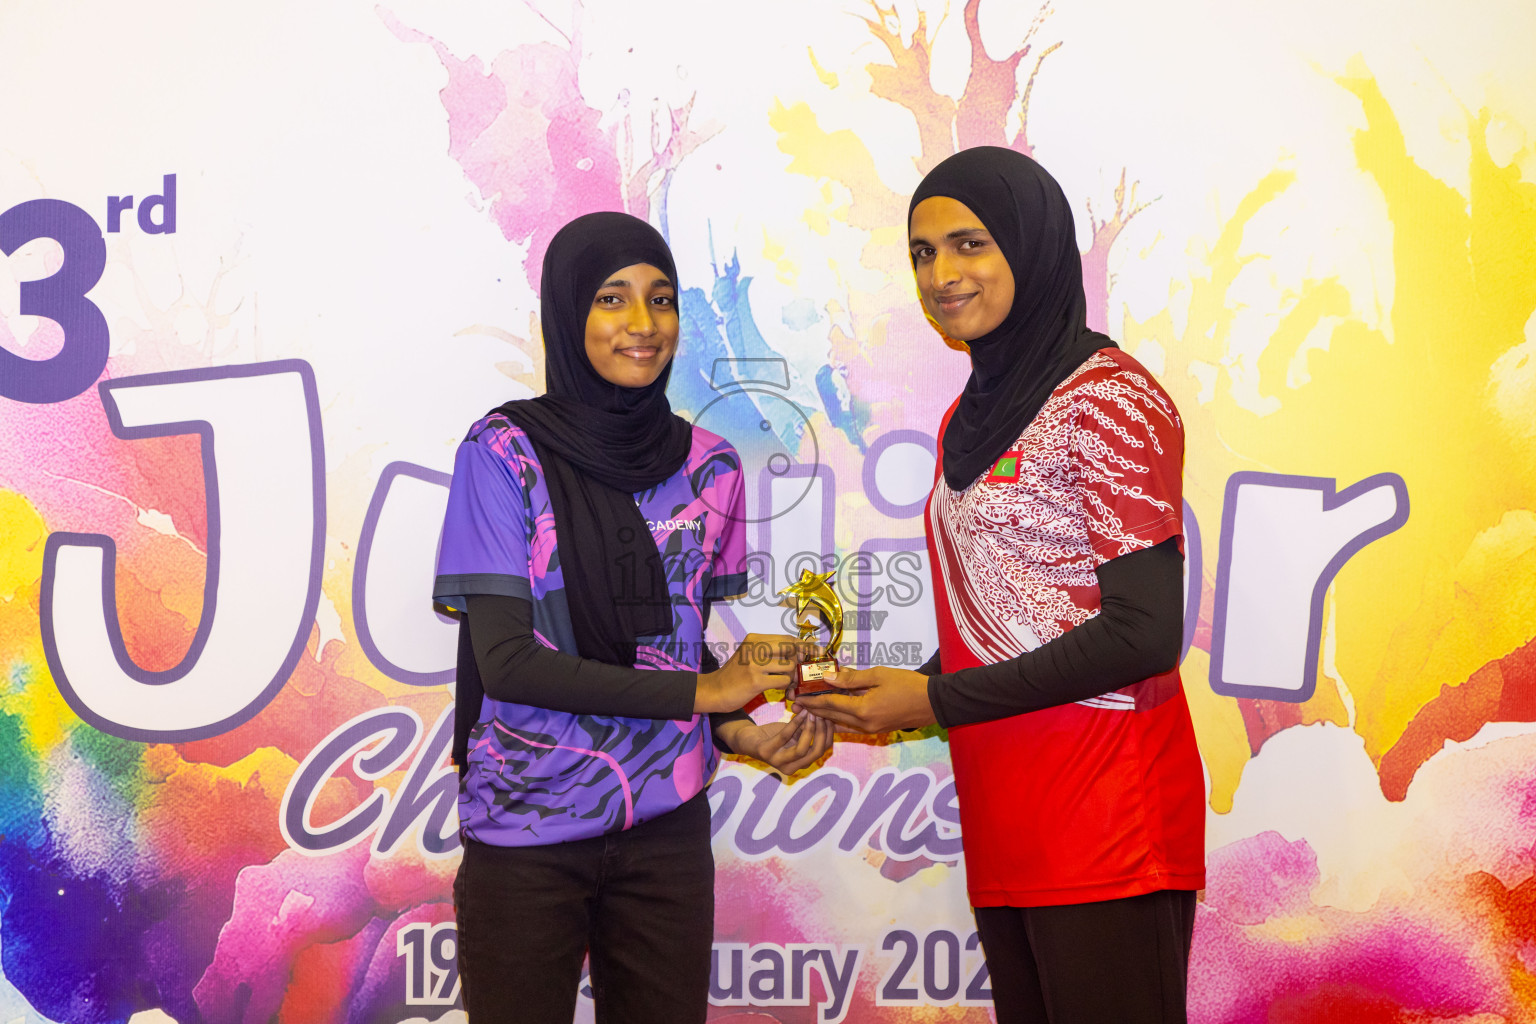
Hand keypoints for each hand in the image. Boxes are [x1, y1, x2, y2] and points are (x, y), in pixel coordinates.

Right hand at [694, 633, 817, 713]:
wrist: (714, 690)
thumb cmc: (734, 675)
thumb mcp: (749, 655)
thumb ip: (769, 651)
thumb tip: (798, 652)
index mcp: (754, 639)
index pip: (787, 638)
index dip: (804, 645)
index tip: (817, 651)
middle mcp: (755, 648)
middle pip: (791, 649)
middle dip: (800, 660)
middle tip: (800, 671)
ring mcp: (755, 664)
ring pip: (789, 666)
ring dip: (791, 677)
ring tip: (786, 683)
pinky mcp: (756, 681)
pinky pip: (783, 681)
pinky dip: (785, 687)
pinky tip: (778, 689)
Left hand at [716, 710, 833, 774]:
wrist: (748, 739)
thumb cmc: (774, 736)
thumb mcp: (795, 734)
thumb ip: (809, 729)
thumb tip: (827, 715)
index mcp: (801, 763)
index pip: (823, 751)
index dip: (829, 734)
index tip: (830, 717)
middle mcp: (791, 768)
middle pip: (816, 753)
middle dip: (822, 732)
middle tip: (822, 715)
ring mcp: (778, 762)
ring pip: (803, 749)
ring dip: (810, 729)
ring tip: (811, 713)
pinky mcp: (766, 753)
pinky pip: (785, 737)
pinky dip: (794, 723)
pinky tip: (799, 712)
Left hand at [793, 666, 936, 732]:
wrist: (933, 702)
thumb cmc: (908, 684)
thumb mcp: (879, 675)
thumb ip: (851, 678)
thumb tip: (828, 677)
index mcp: (864, 710)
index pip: (830, 704)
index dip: (812, 699)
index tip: (797, 695)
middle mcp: (864, 724)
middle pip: (831, 716)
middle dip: (813, 709)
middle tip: (796, 703)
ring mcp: (871, 729)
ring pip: (840, 723)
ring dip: (824, 716)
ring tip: (809, 708)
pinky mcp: (876, 730)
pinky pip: (851, 727)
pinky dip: (839, 720)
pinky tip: (831, 715)